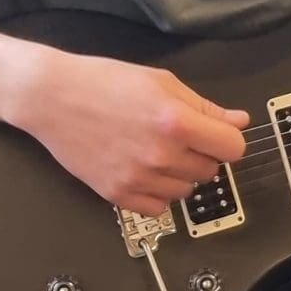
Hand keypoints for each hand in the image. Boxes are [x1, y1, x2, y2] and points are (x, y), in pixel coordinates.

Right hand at [9, 49, 247, 216]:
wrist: (52, 98)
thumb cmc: (103, 82)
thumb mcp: (161, 82)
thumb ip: (204, 106)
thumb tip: (238, 122)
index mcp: (176, 121)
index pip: (232, 149)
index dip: (227, 141)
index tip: (216, 136)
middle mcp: (161, 154)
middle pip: (210, 171)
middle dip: (200, 155)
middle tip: (176, 137)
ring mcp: (139, 178)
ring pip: (185, 191)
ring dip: (178, 175)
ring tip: (154, 151)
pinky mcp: (118, 195)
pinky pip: (158, 209)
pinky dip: (157, 194)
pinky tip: (142, 170)